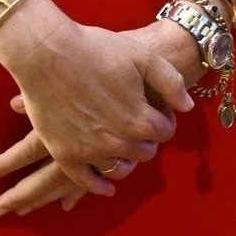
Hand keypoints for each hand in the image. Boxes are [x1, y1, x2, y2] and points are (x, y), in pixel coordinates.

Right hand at [0, 0, 195, 216]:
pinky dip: (99, 185)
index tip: (155, 108)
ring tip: (122, 144)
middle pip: (144, 152)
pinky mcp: (65, 155)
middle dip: (146, 139)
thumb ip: (170, 82)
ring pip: (119, 170)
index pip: (165, 132)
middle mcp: (118, 143)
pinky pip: (86, 181)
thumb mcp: (143, 56)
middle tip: (137, 122)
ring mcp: (90, 152)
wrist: (48, 53)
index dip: (163, 118)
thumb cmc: (97, 50)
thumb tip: (187, 107)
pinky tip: (105, 185)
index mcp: (140, 120)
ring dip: (126, 160)